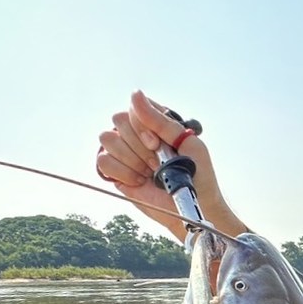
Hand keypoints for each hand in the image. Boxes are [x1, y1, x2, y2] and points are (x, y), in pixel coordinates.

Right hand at [96, 91, 245, 239]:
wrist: (195, 209)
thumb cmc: (198, 176)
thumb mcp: (186, 143)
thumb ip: (161, 120)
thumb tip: (134, 94)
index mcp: (156, 123)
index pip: (135, 107)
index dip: (143, 125)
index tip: (158, 145)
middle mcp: (138, 134)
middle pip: (119, 119)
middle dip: (139, 145)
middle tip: (158, 163)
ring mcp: (126, 153)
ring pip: (108, 139)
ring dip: (131, 159)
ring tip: (150, 173)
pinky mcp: (117, 172)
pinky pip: (103, 161)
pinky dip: (122, 172)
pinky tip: (139, 180)